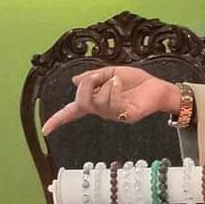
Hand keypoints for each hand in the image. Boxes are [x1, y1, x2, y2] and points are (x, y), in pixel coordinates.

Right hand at [41, 66, 180, 135]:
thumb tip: (75, 81)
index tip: (45, 130)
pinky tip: (120, 83)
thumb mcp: (111, 73)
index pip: (73, 112)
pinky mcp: (127, 116)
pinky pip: (112, 104)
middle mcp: (103, 111)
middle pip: (82, 103)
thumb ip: (93, 77)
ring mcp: (115, 115)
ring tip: (116, 80)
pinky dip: (113, 89)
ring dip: (104, 86)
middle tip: (97, 77)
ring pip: (97, 103)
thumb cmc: (137, 82)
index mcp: (96, 101)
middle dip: (86, 86)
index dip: (58, 120)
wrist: (159, 87)